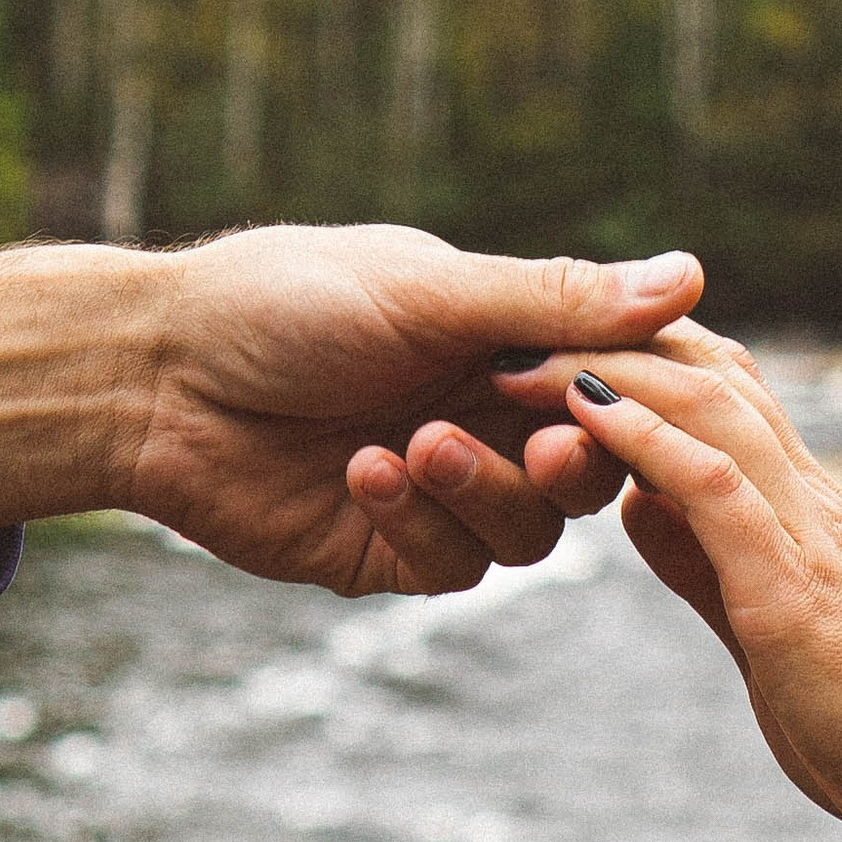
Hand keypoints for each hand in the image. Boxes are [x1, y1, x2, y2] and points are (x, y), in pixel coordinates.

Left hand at [0, 228, 703, 594]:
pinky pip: (452, 567)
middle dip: (570, 461)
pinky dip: (418, 523)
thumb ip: (555, 299)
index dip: (625, 395)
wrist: (151, 375)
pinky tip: (360, 473)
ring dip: (482, 492)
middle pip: (589, 470)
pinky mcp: (388, 550)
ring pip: (529, 533)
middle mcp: (483, 414)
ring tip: (412, 447)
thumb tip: (689, 274)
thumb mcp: (427, 290)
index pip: (612, 380)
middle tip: (537, 439)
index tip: (605, 388)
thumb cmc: (281, 301)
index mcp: (503, 339)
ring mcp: (440, 490)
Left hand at [489, 325, 841, 841]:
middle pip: (714, 375)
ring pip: (713, 408)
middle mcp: (808, 500)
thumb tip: (639, 507)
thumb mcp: (764, 622)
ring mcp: (805, 535)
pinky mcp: (790, 588)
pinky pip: (713, 487)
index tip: (567, 340)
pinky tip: (584, 413)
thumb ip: (704, 561)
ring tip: (532, 355)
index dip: (648, 354)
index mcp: (803, 508)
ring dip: (615, 372)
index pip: (727, 393)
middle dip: (616, 343)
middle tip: (522, 330)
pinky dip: (644, 439)